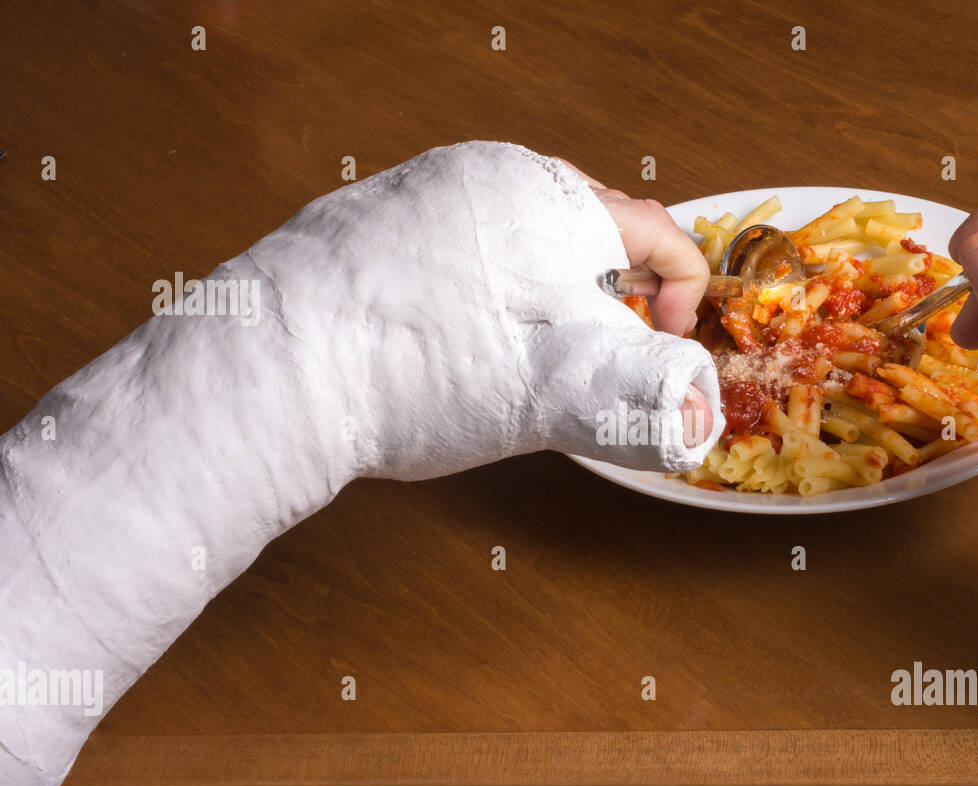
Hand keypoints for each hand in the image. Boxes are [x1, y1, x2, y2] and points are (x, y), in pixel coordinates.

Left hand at [236, 141, 720, 482]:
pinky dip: (490, 290)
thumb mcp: (552, 393)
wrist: (272, 376)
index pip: (660, 234)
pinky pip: (467, 244)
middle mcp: (489, 174)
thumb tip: (698, 412)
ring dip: (549, 297)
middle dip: (613, 298)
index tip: (662, 352)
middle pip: (595, 231)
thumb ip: (642, 397)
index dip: (685, 299)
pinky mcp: (379, 218)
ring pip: (527, 239)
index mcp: (549, 198)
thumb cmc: (419, 376)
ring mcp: (427, 189)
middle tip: (590, 361)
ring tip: (522, 358)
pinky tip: (455, 342)